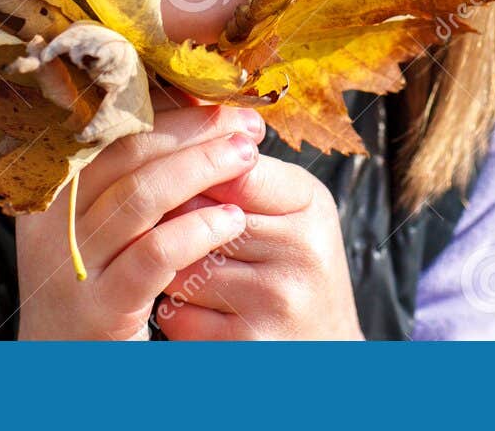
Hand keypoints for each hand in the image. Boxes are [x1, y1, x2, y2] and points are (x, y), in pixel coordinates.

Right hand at [14, 99, 265, 339]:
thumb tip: (198, 107)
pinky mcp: (99, 308)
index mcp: (50, 189)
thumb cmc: (101, 288)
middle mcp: (50, 221)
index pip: (111, 127)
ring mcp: (70, 266)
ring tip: (247, 160)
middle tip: (246, 126)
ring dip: (203, 169)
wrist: (65, 377)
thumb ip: (137, 172)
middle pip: (127, 150)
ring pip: (141, 195)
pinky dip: (198, 230)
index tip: (224, 102)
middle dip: (195, 130)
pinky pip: (154, 254)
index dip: (171, 107)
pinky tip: (231, 220)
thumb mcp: (106, 226)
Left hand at [155, 153, 363, 338]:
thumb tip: (173, 146)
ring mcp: (275, 301)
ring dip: (170, 268)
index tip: (181, 180)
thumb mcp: (292, 209)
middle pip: (196, 216)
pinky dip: (176, 311)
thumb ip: (245, 177)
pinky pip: (178, 314)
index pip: (231, 169)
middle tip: (167, 227)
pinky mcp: (247, 344)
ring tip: (189, 269)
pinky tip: (198, 309)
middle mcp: (300, 250)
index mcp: (310, 204)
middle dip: (173, 222)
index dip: (194, 175)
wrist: (327, 348)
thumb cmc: (297, 266)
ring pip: (180, 265)